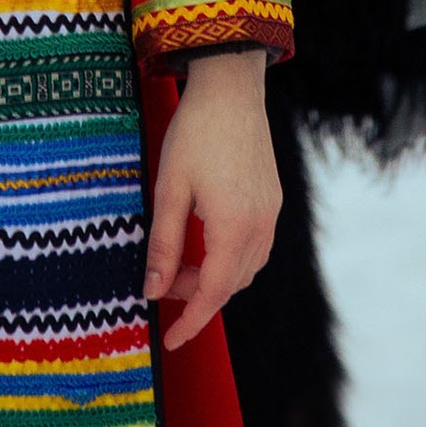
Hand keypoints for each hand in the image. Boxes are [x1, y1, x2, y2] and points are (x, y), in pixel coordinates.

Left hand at [143, 49, 280, 351]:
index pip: (214, 294)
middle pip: (231, 284)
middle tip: (161, 282)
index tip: (171, 341)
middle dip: (197, 293)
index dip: (191, 321)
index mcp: (235, 228)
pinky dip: (230, 256)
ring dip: (215, 275)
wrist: (232, 85)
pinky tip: (207, 240)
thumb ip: (163, 244)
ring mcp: (272, 212)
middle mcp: (261, 226)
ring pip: (246, 267)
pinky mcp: (273, 198)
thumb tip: (152, 291)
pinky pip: (255, 245)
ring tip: (181, 262)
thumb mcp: (169, 188)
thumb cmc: (195, 131)